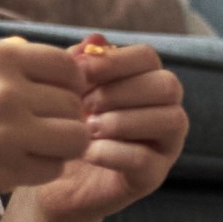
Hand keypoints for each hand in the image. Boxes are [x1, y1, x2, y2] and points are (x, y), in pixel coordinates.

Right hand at [0, 37, 90, 220]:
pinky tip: (15, 166)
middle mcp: (5, 90)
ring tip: (32, 149)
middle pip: (74, 105)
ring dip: (59, 147)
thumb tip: (72, 70)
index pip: (69, 68)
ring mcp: (4, 131)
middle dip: (62, 119)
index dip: (66, 87)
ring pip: (73, 138)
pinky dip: (42, 170)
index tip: (48, 100)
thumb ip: (13, 68)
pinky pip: (51, 169)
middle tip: (38, 130)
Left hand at [24, 37, 186, 221]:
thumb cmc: (64, 130)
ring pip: (170, 119)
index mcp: (147, 84)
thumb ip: (80, 66)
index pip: (149, 57)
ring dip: (123, 120)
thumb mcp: (66, 93)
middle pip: (168, 85)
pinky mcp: (152, 178)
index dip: (116, 60)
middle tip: (86, 105)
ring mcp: (165, 146)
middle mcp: (165, 111)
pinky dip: (113, 152)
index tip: (80, 71)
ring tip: (87, 129)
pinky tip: (87, 152)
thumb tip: (94, 40)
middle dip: (123, 91)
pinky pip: (145, 159)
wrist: (52, 181)